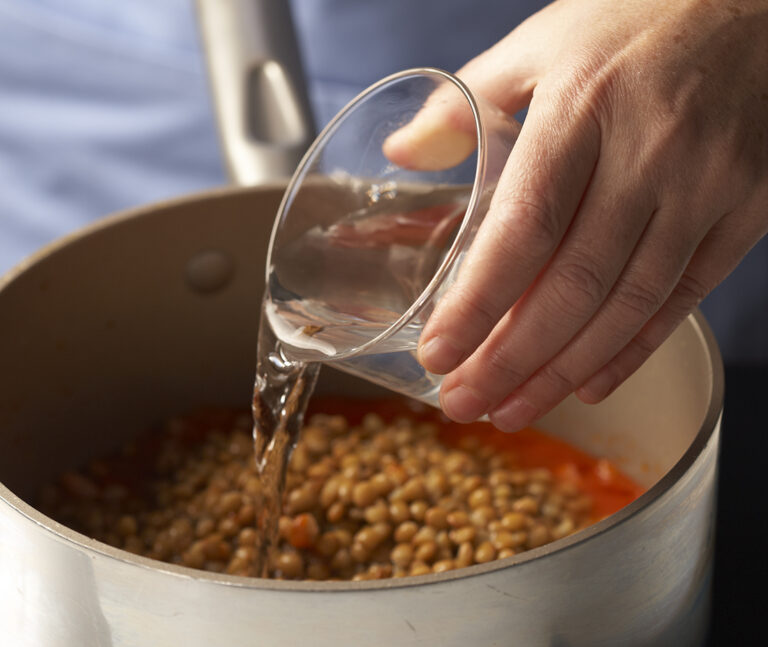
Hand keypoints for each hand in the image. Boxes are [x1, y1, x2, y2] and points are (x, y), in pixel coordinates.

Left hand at [409, 0, 767, 429]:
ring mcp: (707, 186)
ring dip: (562, 372)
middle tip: (463, 402)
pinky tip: (587, 385)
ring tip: (511, 410)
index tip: (437, 354)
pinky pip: (683, 298)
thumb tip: (400, 154)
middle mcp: (649, 154)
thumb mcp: (540, 42)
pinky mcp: (747, 209)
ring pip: (627, 306)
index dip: (478, 304)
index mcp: (583, 109)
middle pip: (573, 287)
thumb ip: (463, 102)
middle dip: (510, 360)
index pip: (523, 231)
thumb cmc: (638, 17)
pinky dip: (632, 350)